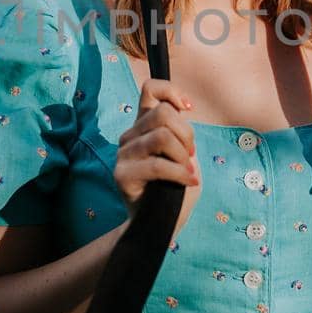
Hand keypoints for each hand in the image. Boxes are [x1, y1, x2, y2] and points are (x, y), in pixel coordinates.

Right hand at [114, 77, 200, 239]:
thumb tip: (183, 109)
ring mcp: (123, 154)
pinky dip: (180, 173)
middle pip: (163, 114)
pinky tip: (189, 181)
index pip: (150, 89)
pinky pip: (158, 164)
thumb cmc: (175, 188)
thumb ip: (179, 130)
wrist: (161, 223)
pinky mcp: (122, 175)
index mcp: (143, 125)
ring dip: (183, 156)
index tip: (188, 110)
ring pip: (162, 136)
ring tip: (187, 171)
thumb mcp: (183, 153)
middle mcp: (130, 135)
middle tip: (190, 156)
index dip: (172, 92)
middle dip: (186, 134)